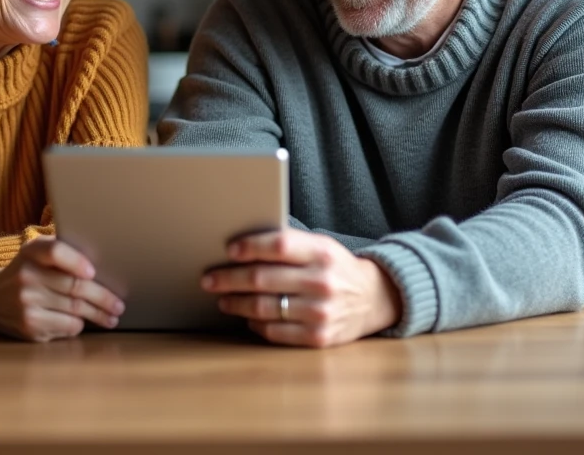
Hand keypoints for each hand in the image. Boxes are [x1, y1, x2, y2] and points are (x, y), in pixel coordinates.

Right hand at [0, 236, 125, 341]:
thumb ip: (61, 253)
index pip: (55, 251)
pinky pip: (67, 326)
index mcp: (31, 252)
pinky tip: (84, 323)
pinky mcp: (29, 326)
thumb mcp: (34, 255)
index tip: (93, 272)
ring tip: (112, 316)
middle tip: (119, 304)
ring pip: (75, 309)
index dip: (77, 261)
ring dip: (99, 315)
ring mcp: (26, 303)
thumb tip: (104, 263)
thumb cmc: (25, 273)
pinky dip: (79, 324)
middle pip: (74, 286)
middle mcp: (26, 276)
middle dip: (103, 297)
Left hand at [201, 228, 401, 347]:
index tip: (229, 250)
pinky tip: (248, 318)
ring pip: (264, 308)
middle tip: (209, 279)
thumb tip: (240, 247)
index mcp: (322, 253)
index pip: (279, 245)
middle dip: (229, 279)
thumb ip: (290, 245)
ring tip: (223, 300)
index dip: (250, 247)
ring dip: (237, 304)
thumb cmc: (336, 268)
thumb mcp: (321, 247)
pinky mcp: (319, 337)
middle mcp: (322, 282)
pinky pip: (276, 332)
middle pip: (263, 279)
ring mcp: (321, 312)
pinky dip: (256, 324)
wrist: (374, 298)